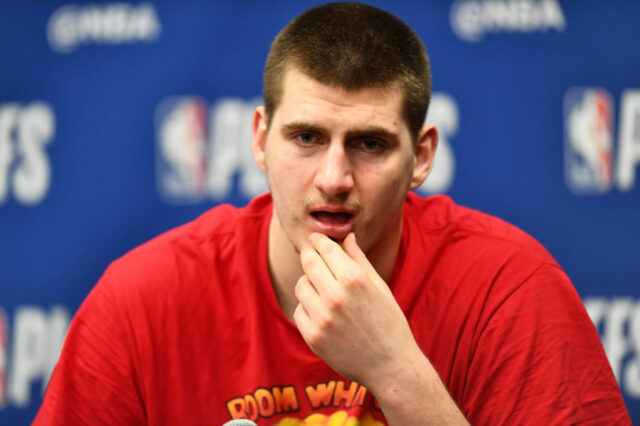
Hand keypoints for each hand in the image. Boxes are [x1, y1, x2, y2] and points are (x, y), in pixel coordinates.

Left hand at [293, 232, 420, 390]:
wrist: (390, 365)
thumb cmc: (388, 322)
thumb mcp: (379, 286)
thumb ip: (359, 259)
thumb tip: (346, 236)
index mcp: (355, 279)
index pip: (325, 248)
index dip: (317, 240)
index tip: (315, 238)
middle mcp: (336, 296)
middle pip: (308, 262)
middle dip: (308, 254)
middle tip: (310, 253)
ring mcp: (322, 318)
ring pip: (300, 285)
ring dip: (308, 282)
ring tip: (322, 288)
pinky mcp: (313, 337)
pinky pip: (299, 310)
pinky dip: (308, 307)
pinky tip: (322, 311)